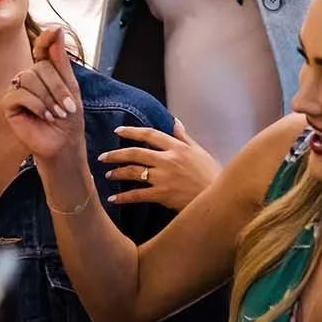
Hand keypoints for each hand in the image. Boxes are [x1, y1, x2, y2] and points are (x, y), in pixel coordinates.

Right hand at [4, 26, 84, 166]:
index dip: (46, 39)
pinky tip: (44, 116)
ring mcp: (18, 89)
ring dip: (48, 98)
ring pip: (29, 78)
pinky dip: (36, 105)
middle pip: (40, 66)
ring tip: (56, 114)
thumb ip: (61, 62)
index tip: (56, 30)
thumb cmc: (68, 118)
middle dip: (58, 87)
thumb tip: (57, 30)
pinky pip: (19, 94)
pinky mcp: (9, 104)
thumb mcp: (71, 88)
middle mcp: (30, 77)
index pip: (42, 48)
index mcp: (45, 71)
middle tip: (67, 107)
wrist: (63, 143)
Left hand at [99, 120, 218, 210]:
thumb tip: (174, 121)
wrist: (219, 198)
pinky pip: (138, 194)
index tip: (118, 131)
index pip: (150, 134)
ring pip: (134, 172)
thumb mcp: (199, 152)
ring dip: (118, 173)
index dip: (131, 131)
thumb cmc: (211, 175)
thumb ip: (184, 137)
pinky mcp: (162, 195)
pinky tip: (113, 199)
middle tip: (103, 157)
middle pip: (136, 153)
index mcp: (177, 147)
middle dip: (116, 154)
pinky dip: (123, 197)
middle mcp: (168, 160)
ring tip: (108, 175)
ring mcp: (164, 177)